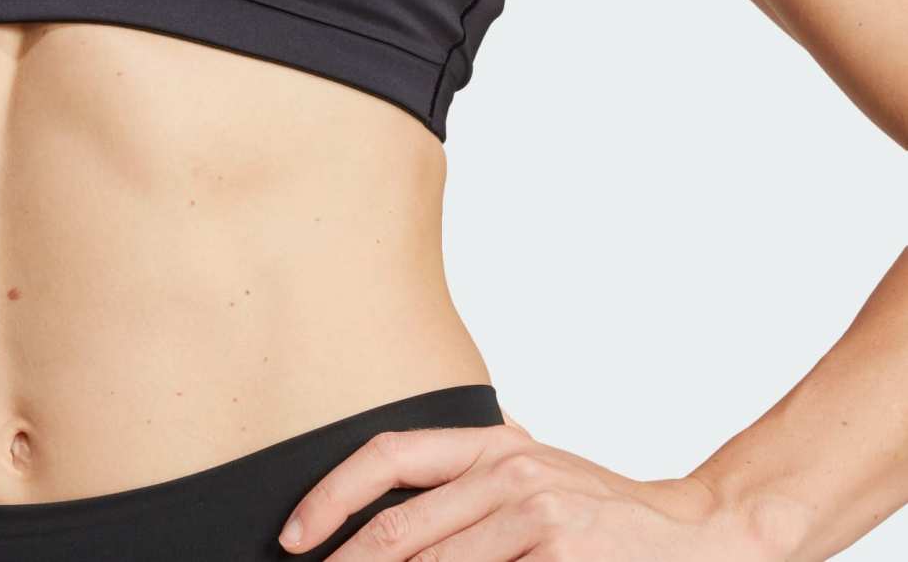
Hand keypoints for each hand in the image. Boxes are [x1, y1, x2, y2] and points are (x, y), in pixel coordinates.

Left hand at [277, 418, 767, 559]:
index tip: (294, 536)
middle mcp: (508, 472)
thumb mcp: (532, 475)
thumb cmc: (603, 513)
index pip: (388, 456)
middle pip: (400, 529)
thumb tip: (386, 517)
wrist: (700, 534)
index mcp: (491, 445)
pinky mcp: (560, 558)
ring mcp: (536, 518)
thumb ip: (469, 484)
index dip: (331, 496)